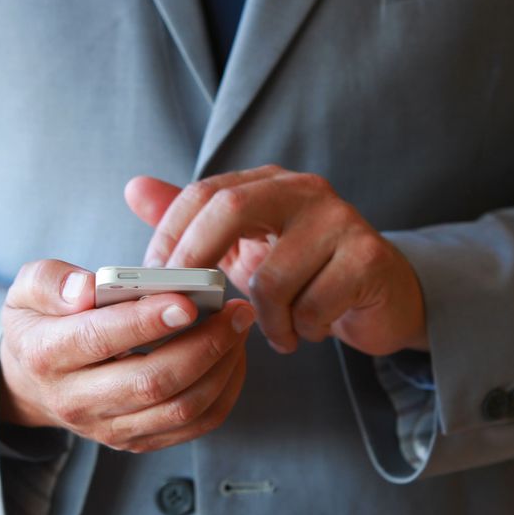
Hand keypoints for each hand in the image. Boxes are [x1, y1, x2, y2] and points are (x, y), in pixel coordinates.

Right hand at [0, 259, 255, 451]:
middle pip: (151, 382)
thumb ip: (52, 281)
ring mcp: (107, 426)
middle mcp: (75, 400)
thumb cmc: (39, 323)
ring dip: (221, 367)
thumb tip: (86, 289)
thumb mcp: (27, 290)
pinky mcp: (135, 440)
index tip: (187, 300)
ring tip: (238, 328)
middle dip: (203, 344)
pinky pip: (193, 426)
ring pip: (179, 408)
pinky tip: (232, 357)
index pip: (99, 340)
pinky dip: (223, 391)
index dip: (146, 321)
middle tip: (234, 310)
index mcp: (46, 355)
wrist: (29, 381)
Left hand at [124, 165, 427, 355]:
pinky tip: (306, 331)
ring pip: (273, 276)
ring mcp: (341, 220)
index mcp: (267, 183)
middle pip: (232, 209)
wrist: (379, 298)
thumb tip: (134, 187)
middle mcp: (304, 190)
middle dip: (197, 263)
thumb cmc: (302, 272)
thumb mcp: (241, 247)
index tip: (153, 281)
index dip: (171, 235)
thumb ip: (191, 221)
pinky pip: (313, 305)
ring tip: (275, 331)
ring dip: (264, 319)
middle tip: (188, 308)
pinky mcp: (369, 259)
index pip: (204, 192)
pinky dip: (300, 330)